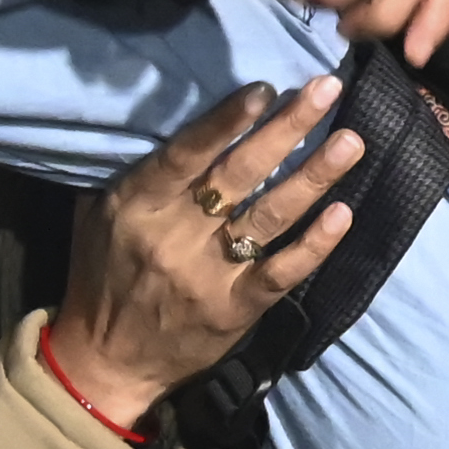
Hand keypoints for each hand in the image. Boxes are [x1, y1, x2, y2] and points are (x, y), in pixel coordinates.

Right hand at [45, 75, 366, 428]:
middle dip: (287, 130)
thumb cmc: (100, 275)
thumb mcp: (96, 216)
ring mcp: (211, 276)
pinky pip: (282, 272)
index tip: (265, 88)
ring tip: (351, 143)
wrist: (106, 361)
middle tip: (326, 91)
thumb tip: (162, 113)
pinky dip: (315, 244)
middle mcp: (176, 238)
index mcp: (137, 206)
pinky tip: (343, 213)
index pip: (186, 155)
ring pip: (270, 217)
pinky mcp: (237, 310)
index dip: (226, 121)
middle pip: (239, 176)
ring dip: (314, 177)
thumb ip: (130, 170)